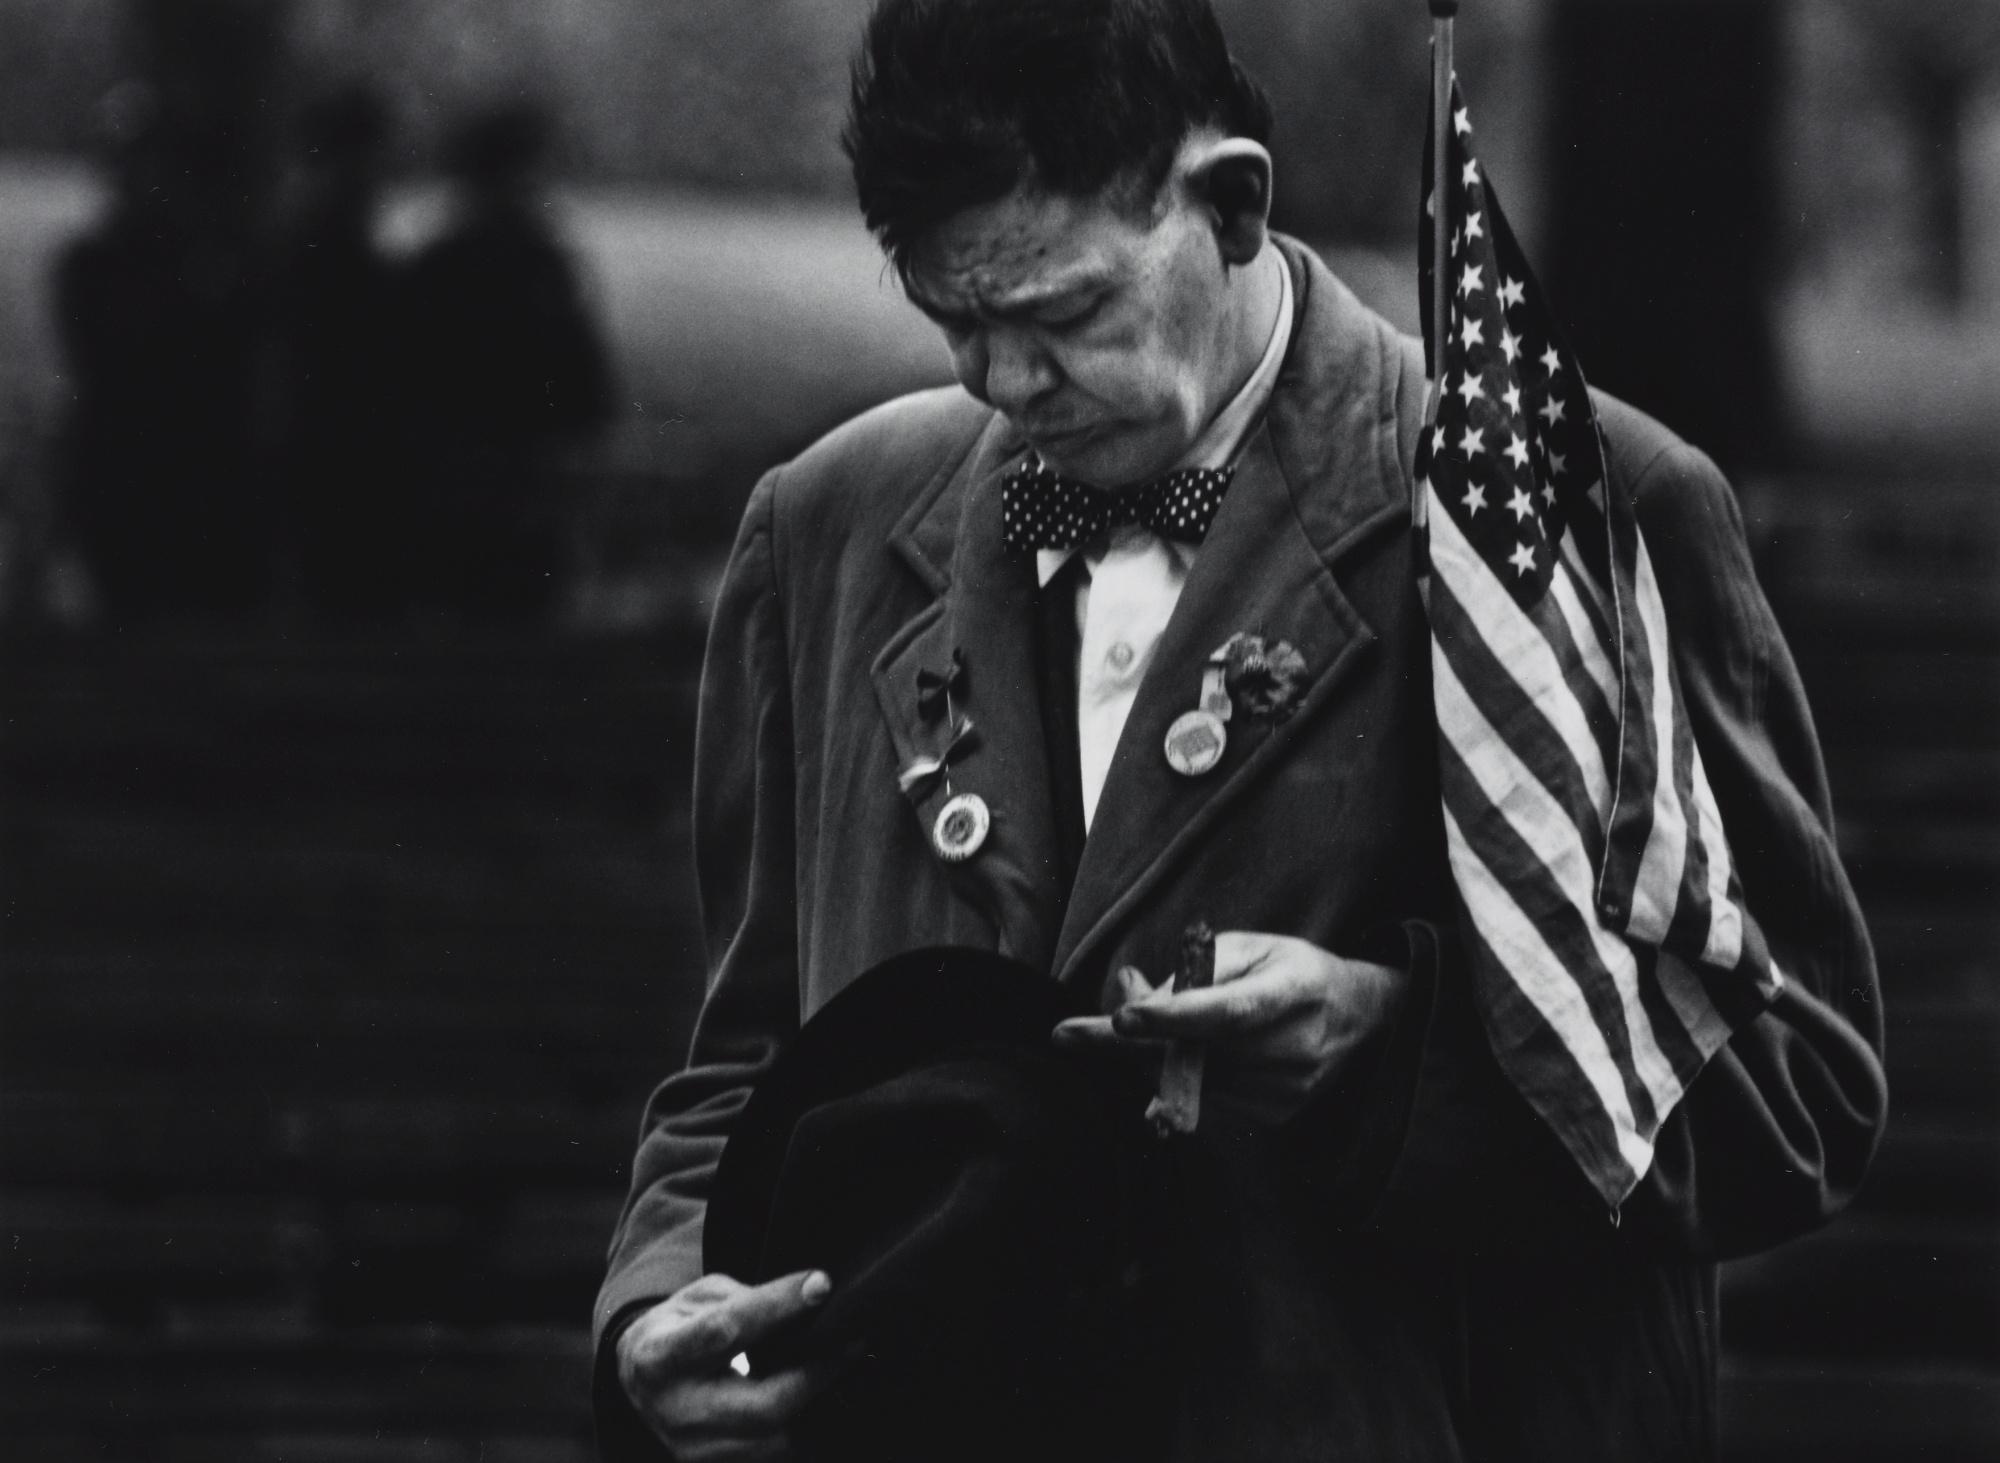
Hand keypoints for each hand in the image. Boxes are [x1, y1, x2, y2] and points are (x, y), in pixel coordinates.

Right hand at [616, 1269, 839, 1460]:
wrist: (639, 1380)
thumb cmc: (679, 1327)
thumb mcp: (699, 1298)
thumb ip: (746, 1300)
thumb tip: (808, 1301)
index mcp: (661, 1356)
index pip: (725, 1331)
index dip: (777, 1306)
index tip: (821, 1285)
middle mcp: (676, 1411)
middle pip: (763, 1406)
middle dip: (818, 1373)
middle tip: (855, 1342)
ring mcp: (695, 1450)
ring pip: (777, 1440)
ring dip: (816, 1403)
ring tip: (840, 1366)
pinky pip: (775, 1455)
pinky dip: (803, 1426)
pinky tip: (818, 1397)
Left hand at [1052, 932, 1402, 1124]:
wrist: (1358, 1018)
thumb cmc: (1290, 969)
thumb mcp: (1249, 947)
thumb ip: (1192, 969)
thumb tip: (1130, 996)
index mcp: (1294, 990)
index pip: (1229, 1010)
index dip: (1173, 1017)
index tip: (1121, 1019)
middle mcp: (1296, 1048)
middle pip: (1197, 1056)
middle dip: (1125, 1046)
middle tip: (1071, 1033)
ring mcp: (1288, 1090)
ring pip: (1190, 1084)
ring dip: (1146, 1059)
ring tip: (1132, 1029)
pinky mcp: (1277, 1115)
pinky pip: (1204, 1102)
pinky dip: (1175, 1079)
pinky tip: (1178, 1055)